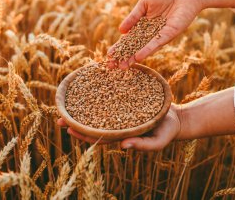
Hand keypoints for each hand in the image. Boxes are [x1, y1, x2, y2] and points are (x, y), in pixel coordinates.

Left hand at [57, 104, 181, 150]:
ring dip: (84, 108)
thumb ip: (141, 145)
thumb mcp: (156, 142)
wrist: (175, 118)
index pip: (98, 136)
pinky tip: (89, 86)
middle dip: (77, 121)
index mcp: (120, 135)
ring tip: (69, 101)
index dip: (82, 133)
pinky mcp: (125, 102)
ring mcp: (120, 113)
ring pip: (98, 111)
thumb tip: (122, 147)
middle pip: (93, 124)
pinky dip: (99, 94)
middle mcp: (116, 124)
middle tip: (59, 117)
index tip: (68, 128)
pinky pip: (109, 98)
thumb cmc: (166, 133)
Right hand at [108, 0, 202, 68]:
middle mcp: (150, 33)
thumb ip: (133, 17)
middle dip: (123, 56)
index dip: (119, 47)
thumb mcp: (144, 4)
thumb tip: (120, 31)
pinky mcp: (169, 34)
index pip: (128, 39)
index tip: (109, 55)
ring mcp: (159, 35)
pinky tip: (138, 57)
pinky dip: (147, 50)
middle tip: (112, 66)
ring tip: (123, 66)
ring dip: (133, 58)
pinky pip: (156, 43)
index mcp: (143, 25)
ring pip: (143, 48)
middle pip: (134, 47)